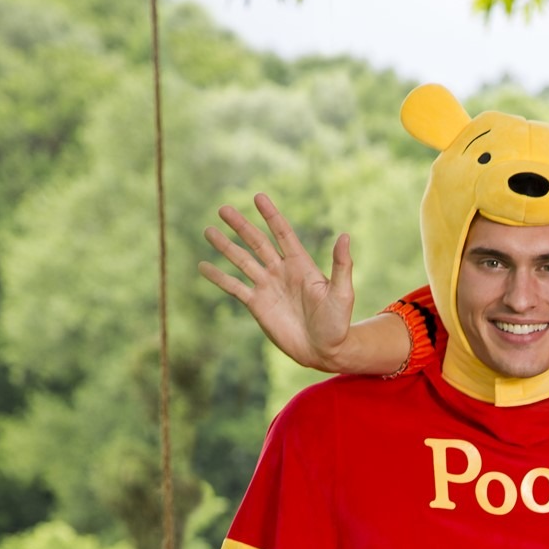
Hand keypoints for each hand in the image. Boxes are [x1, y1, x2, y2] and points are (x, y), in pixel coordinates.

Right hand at [199, 193, 356, 370]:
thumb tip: (345, 236)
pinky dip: (218, 277)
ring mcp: (267, 286)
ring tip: (208, 230)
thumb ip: (341, 265)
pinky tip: (202, 266)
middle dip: (240, 225)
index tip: (258, 197)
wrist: (324, 351)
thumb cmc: (337, 323)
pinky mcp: (257, 304)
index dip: (271, 215)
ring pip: (242, 260)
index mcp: (301, 264)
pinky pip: (234, 287)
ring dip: (225, 246)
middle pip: (257, 242)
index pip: (283, 233)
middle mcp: (281, 271)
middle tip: (223, 208)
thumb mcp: (342, 293)